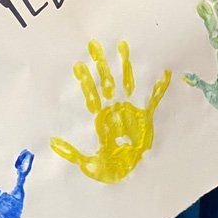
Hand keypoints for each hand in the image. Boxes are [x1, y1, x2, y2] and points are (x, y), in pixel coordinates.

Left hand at [51, 39, 171, 183]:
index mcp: (100, 117)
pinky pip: (154, 98)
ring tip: (123, 45)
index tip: (77, 63)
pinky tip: (164, 71)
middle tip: (94, 44)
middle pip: (106, 82)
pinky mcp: (146, 115)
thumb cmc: (108, 166)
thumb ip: (71, 153)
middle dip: (101, 65)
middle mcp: (114, 108)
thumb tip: (52, 143)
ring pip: (127, 82)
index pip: (90, 94)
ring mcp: (131, 109)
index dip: (85, 80)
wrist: (131, 172)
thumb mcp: (87, 162)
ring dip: (125, 66)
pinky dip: (159, 86)